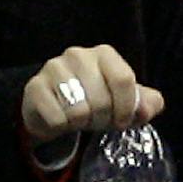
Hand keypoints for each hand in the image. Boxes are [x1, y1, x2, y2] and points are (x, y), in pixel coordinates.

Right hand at [21, 45, 165, 144]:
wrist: (57, 111)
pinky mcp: (34, 87)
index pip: (124, 79)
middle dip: (103, 120)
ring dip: (83, 123)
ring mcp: (53, 68)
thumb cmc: (96, 103)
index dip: (126, 107)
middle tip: (97, 120)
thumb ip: (148, 104)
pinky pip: (57, 118)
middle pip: (102, 99)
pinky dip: (62, 127)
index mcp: (104, 54)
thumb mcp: (127, 104)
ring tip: (80, 118)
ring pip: (79, 110)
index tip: (122, 120)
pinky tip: (61, 119)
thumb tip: (147, 109)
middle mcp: (78, 55)